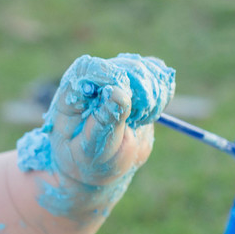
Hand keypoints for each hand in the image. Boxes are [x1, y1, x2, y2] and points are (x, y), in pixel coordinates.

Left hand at [46, 55, 156, 187]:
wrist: (101, 168)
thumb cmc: (87, 161)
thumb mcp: (91, 150)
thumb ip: (103, 123)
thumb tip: (118, 92)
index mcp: (71, 95)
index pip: (88, 69)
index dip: (109, 76)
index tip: (124, 95)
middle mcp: (93, 82)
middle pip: (121, 65)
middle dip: (137, 87)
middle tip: (140, 116)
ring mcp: (115, 81)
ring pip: (143, 66)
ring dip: (152, 92)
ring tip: (142, 120)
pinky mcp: (136, 85)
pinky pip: (157, 73)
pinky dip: (163, 91)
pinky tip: (152, 113)